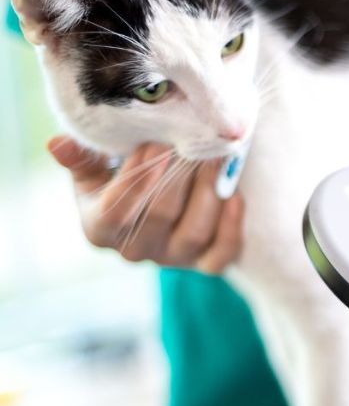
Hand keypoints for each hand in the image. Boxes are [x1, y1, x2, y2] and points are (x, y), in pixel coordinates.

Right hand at [48, 136, 243, 272]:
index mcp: (100, 229)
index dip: (135, 181)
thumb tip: (57, 144)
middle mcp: (135, 251)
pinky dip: (231, 226)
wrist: (157, 195)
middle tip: (193, 142)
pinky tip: (235, 195)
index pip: (114, 213)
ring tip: (217, 158)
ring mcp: (173, 259)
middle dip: (178, 177)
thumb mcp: (97, 166)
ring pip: (193, 234)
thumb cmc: (122, 175)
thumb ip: (81, 157)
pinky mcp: (204, 263)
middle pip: (159, 217)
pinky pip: (221, 255)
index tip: (154, 145)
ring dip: (208, 193)